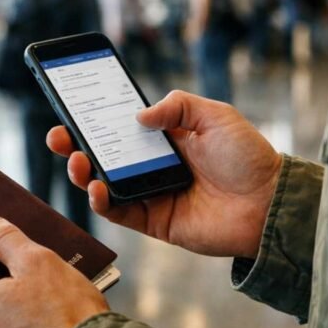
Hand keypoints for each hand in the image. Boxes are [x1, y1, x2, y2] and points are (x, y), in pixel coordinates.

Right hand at [48, 90, 281, 258]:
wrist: (269, 203)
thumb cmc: (249, 158)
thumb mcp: (216, 116)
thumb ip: (178, 106)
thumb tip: (139, 114)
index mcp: (167, 139)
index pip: (122, 126)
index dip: (96, 119)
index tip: (72, 108)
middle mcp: (154, 166)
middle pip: (104, 155)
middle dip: (76, 145)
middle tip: (58, 136)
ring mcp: (152, 194)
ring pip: (104, 183)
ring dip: (83, 172)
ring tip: (77, 161)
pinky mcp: (155, 221)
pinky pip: (119, 212)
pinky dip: (101, 201)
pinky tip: (96, 188)